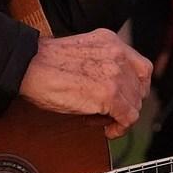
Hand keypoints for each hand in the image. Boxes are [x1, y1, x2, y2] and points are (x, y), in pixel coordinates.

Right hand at [18, 28, 152, 138]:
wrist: (30, 66)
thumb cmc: (45, 62)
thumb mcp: (83, 52)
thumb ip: (101, 62)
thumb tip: (110, 86)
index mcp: (111, 41)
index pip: (142, 68)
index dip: (135, 88)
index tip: (124, 98)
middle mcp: (118, 54)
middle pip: (140, 87)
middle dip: (128, 104)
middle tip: (111, 113)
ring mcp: (115, 74)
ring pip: (135, 104)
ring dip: (122, 117)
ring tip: (103, 120)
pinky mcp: (109, 94)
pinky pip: (128, 118)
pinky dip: (120, 128)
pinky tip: (108, 130)